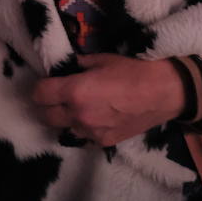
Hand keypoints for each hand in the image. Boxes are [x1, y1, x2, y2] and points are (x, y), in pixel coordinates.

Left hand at [31, 54, 187, 146]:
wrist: (163, 93)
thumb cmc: (133, 71)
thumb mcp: (103, 60)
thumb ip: (81, 65)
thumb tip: (71, 67)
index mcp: (74, 92)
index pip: (39, 94)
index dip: (39, 88)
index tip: (46, 83)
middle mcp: (78, 115)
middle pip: (45, 116)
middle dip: (46, 105)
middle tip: (55, 96)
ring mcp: (91, 132)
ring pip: (64, 128)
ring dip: (66, 118)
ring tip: (78, 107)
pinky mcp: (104, 142)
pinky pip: (84, 136)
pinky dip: (84, 127)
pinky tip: (95, 116)